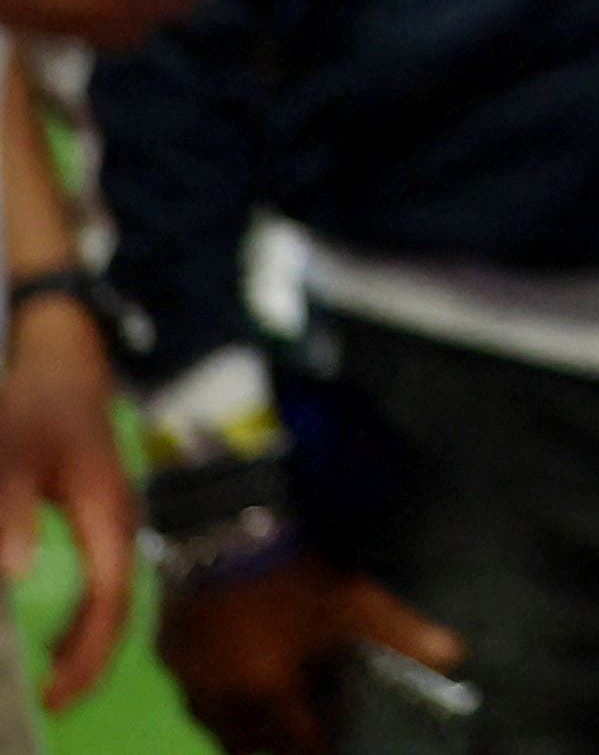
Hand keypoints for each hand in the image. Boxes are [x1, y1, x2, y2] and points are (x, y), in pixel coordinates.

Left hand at [0, 289, 132, 705]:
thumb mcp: (12, 450)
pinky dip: (81, 620)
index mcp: (107, 511)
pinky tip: (55, 639)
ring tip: (54, 682)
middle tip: (51, 700)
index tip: (52, 690)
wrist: (65, 366)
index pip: (107, 596)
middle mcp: (118, 524)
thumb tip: (12, 573)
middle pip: (115, 605)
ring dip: (86, 643)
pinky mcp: (97, 521)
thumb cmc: (39, 406)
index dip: (85, 649)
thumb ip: (10, 507)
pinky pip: (99, 583)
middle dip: (88, 658)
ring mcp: (111, 523)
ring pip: (110, 597)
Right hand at [156, 552, 460, 754]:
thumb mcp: (354, 603)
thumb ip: (401, 636)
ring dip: (244, 722)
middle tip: (304, 722)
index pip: (297, 745)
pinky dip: (214, 693)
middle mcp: (218, 702)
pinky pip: (191, 692)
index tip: (336, 742)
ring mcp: (185, 680)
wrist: (224, 527)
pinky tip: (234, 668)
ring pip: (214, 724)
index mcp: (265, 697)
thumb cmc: (293, 574)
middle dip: (278, 740)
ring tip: (272, 700)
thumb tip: (455, 657)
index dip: (321, 745)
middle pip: (249, 744)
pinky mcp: (165, 654)